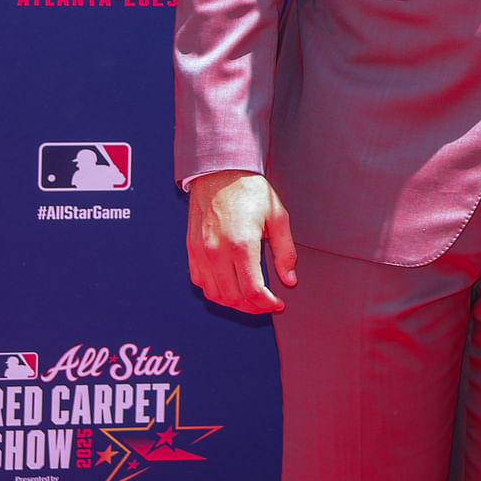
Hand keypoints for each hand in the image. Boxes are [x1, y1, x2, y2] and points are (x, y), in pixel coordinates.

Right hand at [186, 170, 296, 313]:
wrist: (220, 173)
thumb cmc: (250, 191)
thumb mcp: (277, 218)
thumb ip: (285, 252)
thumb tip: (289, 281)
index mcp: (242, 244)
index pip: (253, 291)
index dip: (267, 304)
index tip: (278, 304)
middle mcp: (217, 252)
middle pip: (233, 298)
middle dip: (253, 307)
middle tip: (267, 304)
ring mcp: (201, 252)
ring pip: (214, 294)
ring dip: (234, 303)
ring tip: (250, 299)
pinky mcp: (191, 250)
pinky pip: (200, 282)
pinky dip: (215, 291)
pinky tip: (230, 286)